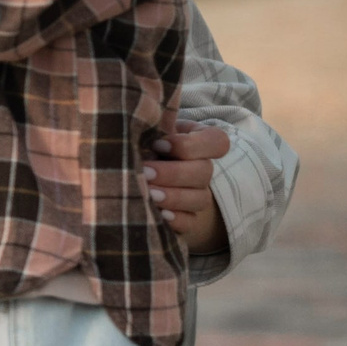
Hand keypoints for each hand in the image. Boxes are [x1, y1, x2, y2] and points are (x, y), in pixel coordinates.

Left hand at [145, 120, 229, 254]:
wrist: (129, 172)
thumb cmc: (138, 145)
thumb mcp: (145, 131)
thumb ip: (150, 127)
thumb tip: (137, 123)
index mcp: (197, 141)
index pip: (217, 141)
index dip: (191, 144)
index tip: (159, 143)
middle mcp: (202, 168)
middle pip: (205, 171)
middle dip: (173, 172)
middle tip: (145, 171)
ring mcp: (197, 195)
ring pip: (200, 198)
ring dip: (174, 196)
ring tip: (149, 194)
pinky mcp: (188, 219)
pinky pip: (191, 222)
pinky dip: (177, 219)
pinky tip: (159, 215)